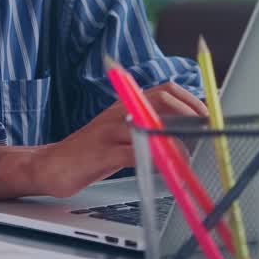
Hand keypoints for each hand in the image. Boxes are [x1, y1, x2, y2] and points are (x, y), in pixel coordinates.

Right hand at [35, 82, 206, 197]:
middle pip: (160, 99)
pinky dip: (153, 160)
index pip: (164, 90)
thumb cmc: (90, 152)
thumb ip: (147, 128)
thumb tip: (185, 132)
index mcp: (125, 104)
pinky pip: (133, 152)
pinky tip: (163, 169)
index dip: (190, 100)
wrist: (51, 164)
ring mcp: (109, 131)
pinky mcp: (101, 153)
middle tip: (204, 134)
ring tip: (187, 156)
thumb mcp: (121, 133)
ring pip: (149, 125)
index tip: (208, 116)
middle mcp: (118, 111)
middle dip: (189, 114)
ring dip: (175, 140)